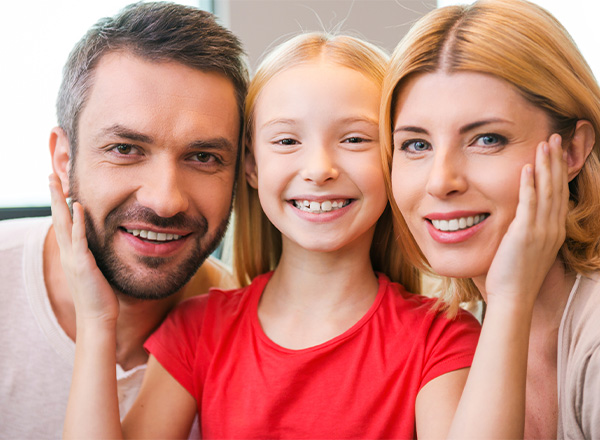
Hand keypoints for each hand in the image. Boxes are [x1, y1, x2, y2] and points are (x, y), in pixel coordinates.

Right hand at [49, 174, 118, 325]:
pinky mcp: (83, 264)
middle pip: (57, 219)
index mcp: (71, 254)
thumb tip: (97, 247)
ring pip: (64, 224)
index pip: (63, 224)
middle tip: (50, 176)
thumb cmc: (98, 296)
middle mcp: (68, 254)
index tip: (59, 188)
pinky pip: (80, 239)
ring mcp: (73, 258)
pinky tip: (79, 207)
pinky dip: (78, 222)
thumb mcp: (94, 271)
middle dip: (54, 197)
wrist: (97, 318)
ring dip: (61, 203)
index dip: (60, 205)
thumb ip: (92, 257)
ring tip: (57, 183)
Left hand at [485, 134, 567, 309]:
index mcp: (552, 230)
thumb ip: (525, 230)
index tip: (556, 151)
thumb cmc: (514, 275)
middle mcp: (551, 228)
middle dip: (556, 160)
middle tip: (556, 136)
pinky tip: (527, 167)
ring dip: (545, 165)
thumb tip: (518, 218)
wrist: (513, 297)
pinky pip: (528, 204)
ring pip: (546, 191)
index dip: (558, 171)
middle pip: (557, 187)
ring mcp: (541, 231)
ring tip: (545, 143)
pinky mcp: (525, 234)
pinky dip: (528, 184)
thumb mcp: (525, 249)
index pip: (558, 193)